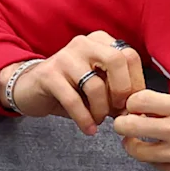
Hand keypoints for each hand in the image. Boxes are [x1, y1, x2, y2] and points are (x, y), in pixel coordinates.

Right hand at [5, 30, 145, 134]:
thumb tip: (139, 109)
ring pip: (95, 84)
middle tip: (118, 110)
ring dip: (101, 110)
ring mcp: (64, 57)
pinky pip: (73, 100)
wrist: (30, 89)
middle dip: (122, 91)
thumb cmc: (70, 89)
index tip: (130, 105)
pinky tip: (89, 129)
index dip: (135, 83)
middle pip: (117, 60)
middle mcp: (84, 43)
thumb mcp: (98, 84)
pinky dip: (84, 119)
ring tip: (99, 121)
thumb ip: (118, 90)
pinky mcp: (48, 75)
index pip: (129, 56)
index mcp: (100, 41)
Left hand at [112, 90, 169, 170]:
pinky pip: (157, 166)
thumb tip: (156, 107)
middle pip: (128, 124)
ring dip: (133, 147)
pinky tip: (164, 157)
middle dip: (122, 125)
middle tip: (125, 127)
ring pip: (137, 150)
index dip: (131, 104)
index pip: (140, 99)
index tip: (133, 108)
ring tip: (138, 145)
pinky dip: (156, 162)